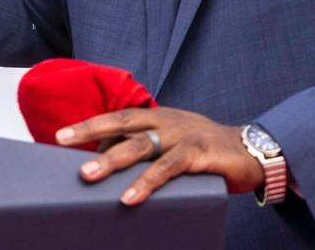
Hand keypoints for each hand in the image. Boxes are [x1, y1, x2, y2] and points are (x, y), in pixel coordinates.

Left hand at [55, 107, 264, 205]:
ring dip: (113, 160)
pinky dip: (147, 182)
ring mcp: (184, 135)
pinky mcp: (199, 153)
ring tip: (88, 175)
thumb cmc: (206, 152)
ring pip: (142, 144)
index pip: (120, 116)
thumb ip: (148, 152)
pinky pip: (168, 168)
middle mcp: (168, 121)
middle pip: (124, 122)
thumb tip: (111, 166)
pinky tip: (130, 197)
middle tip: (64, 140)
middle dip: (92, 130)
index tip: (62, 134)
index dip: (92, 124)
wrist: (252, 151)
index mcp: (160, 117)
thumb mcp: (174, 146)